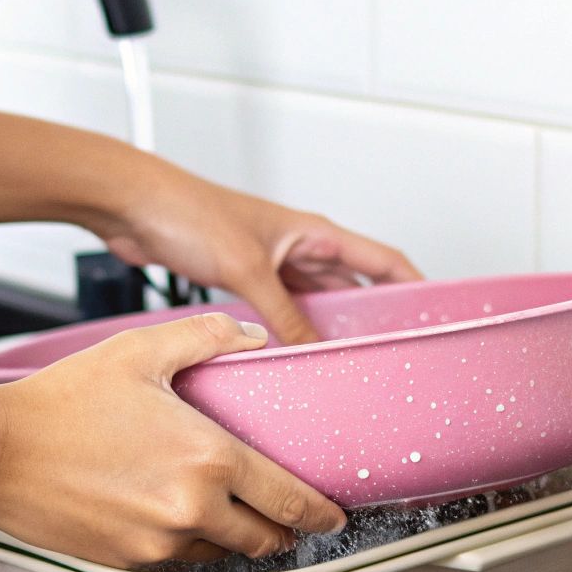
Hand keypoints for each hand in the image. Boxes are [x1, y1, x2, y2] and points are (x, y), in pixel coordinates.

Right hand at [0, 312, 346, 567]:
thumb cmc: (60, 403)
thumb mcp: (140, 350)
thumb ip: (205, 338)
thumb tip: (248, 335)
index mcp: (208, 458)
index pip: (290, 500)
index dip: (320, 513)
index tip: (332, 516)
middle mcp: (190, 508)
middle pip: (265, 538)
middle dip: (283, 530)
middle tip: (287, 518)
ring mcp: (158, 541)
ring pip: (223, 553)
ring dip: (234, 536)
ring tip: (226, 510)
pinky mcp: (129, 560)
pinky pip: (178, 558)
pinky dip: (188, 542)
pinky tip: (172, 512)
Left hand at [95, 163, 421, 343]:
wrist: (133, 207)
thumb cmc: (187, 211)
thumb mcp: (248, 270)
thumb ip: (283, 316)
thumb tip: (312, 354)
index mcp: (313, 232)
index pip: (382, 260)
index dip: (414, 285)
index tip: (438, 313)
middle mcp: (298, 247)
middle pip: (354, 286)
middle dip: (376, 316)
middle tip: (396, 352)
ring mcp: (272, 263)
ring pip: (317, 302)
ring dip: (332, 328)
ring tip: (352, 363)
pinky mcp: (243, 279)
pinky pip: (282, 311)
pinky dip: (293, 332)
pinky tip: (297, 356)